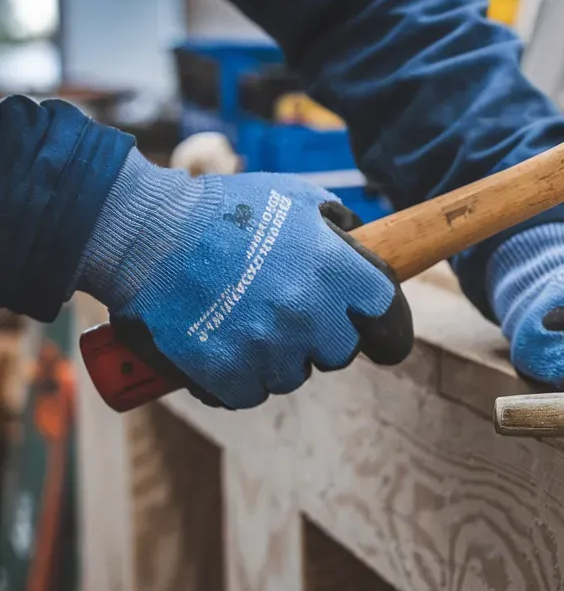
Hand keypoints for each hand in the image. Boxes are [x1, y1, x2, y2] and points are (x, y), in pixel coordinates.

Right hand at [76, 151, 411, 408]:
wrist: (147, 232)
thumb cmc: (223, 208)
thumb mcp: (294, 196)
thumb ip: (337, 223)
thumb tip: (362, 242)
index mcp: (334, 270)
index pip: (389, 319)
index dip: (385, 328)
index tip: (375, 332)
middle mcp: (307, 312)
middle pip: (339, 353)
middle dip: (321, 338)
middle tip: (289, 315)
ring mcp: (266, 345)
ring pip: (293, 376)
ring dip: (277, 359)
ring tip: (247, 322)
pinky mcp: (225, 371)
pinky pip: (250, 393)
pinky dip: (239, 378)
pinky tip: (223, 347)